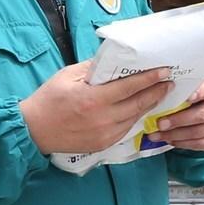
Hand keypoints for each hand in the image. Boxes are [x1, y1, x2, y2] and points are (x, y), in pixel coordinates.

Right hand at [21, 62, 172, 154]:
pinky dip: (136, 117)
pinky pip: (126, 128)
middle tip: (170, 82)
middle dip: (156, 92)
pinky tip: (142, 109)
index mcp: (93, 99)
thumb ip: (93, 68)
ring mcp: (105, 134)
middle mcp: (102, 118)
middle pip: (138, 103)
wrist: (33, 130)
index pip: (129, 87)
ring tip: (160, 93)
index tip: (164, 71)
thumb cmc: (48, 99)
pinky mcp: (103, 144)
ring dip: (149, 105)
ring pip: (135, 117)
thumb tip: (115, 60)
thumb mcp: (68, 75)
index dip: (149, 79)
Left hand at [153, 78, 203, 150]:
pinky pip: (198, 144)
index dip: (199, 93)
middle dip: (178, 120)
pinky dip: (182, 143)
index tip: (187, 98)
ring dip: (176, 134)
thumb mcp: (190, 90)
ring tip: (160, 134)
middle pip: (201, 115)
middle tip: (161, 124)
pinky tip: (170, 140)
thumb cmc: (194, 100)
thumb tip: (160, 94)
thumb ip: (180, 91)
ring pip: (198, 132)